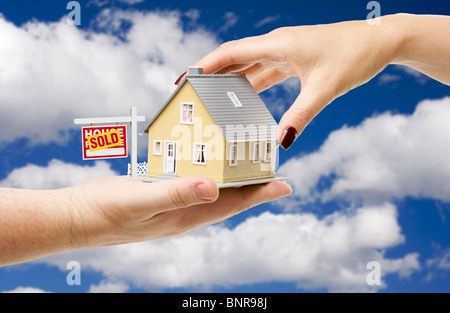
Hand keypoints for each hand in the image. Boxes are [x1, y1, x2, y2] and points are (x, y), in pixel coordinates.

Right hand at [0, 175, 290, 265]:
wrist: (74, 219)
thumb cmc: (104, 212)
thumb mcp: (140, 201)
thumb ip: (176, 194)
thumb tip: (214, 188)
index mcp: (184, 216)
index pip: (231, 205)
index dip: (258, 194)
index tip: (285, 184)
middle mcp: (183, 214)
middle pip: (228, 201)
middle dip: (252, 188)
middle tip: (272, 172)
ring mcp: (171, 207)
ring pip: (212, 194)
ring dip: (232, 183)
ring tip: (248, 168)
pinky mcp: (158, 197)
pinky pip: (191, 186)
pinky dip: (206, 176)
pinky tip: (205, 167)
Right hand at [194, 14, 449, 148]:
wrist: (380, 41)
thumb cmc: (354, 57)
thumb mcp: (326, 88)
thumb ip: (301, 115)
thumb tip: (281, 143)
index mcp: (278, 45)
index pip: (231, 53)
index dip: (205, 66)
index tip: (184, 78)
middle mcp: (277, 44)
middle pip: (234, 58)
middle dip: (211, 74)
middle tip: (191, 93)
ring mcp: (284, 51)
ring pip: (248, 65)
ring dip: (230, 79)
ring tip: (210, 98)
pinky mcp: (293, 58)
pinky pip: (264, 71)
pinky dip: (251, 83)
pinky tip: (244, 98)